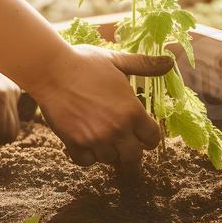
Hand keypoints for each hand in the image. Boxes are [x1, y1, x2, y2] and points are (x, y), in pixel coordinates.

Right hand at [33, 44, 172, 165]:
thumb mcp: (118, 61)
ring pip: (110, 160)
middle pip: (134, 157)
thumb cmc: (86, 63)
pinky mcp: (75, 144)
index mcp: (132, 111)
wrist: (51, 70)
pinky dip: (87, 155)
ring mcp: (96, 139)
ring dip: (108, 152)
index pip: (153, 139)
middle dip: (131, 151)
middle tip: (124, 145)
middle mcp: (117, 130)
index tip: (142, 134)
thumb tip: (170, 62)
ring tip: (102, 138)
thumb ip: (145, 65)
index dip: (149, 137)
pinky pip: (86, 161)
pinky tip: (85, 142)